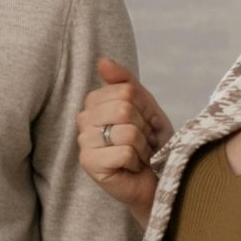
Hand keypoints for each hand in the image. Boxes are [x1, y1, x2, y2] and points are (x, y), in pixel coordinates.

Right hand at [77, 57, 172, 216]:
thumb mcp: (144, 107)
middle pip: (124, 108)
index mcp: (94, 103)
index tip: (142, 124)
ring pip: (126, 131)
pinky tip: (131, 168)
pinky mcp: (89, 164)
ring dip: (142, 147)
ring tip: (137, 156)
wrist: (157, 179)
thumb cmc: (150, 144)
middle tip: (141, 142)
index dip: (143, 108)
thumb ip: (125, 82)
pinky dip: (137, 161)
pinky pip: (124, 151)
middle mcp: (83, 120)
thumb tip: (102, 61)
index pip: (125, 90)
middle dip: (143, 128)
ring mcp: (84, 143)